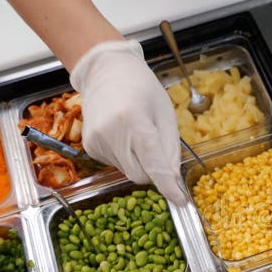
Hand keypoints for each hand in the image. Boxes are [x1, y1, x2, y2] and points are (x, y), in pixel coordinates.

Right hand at [71, 40, 186, 204]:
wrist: (106, 71)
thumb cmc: (142, 89)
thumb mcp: (166, 115)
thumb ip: (170, 150)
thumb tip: (173, 180)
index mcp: (134, 122)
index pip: (154, 165)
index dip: (169, 186)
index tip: (180, 200)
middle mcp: (111, 134)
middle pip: (140, 175)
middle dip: (154, 172)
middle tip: (157, 149)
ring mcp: (97, 142)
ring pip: (127, 171)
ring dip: (138, 162)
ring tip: (136, 134)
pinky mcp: (90, 147)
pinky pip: (116, 164)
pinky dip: (125, 157)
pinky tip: (123, 135)